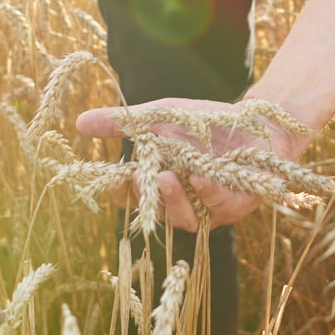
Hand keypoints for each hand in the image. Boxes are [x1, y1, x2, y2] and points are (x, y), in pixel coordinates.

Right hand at [77, 98, 314, 230]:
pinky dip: (207, 192)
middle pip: (156, 211)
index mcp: (160, 185)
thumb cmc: (204, 121)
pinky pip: (218, 206)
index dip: (120, 192)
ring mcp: (208, 208)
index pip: (132, 199)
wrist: (256, 120)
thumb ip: (122, 123)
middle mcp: (182, 202)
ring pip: (184, 217)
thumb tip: (78, 123)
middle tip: (136, 177)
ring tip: (166, 177)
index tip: (113, 176)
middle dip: (146, 197)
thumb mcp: (159, 116)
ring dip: (173, 198)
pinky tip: (198, 176)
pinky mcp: (237, 205)